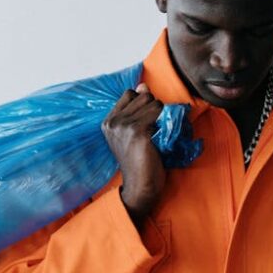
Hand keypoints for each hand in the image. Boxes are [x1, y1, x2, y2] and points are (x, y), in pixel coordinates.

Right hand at [101, 81, 165, 220]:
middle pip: (142, 95)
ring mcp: (124, 126)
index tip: (146, 120)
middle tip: (154, 128)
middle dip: (152, 107)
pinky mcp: (138, 131)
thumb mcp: (131, 134)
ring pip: (153, 102)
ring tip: (157, 133)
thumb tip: (142, 85)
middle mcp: (113, 122)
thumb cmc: (139, 162)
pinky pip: (159, 111)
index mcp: (108, 121)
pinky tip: (159, 136)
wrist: (140, 187)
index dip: (142, 103)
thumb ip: (135, 110)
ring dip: (160, 114)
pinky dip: (164, 121)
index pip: (129, 94)